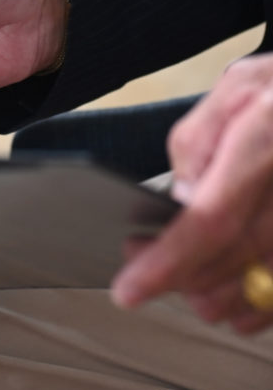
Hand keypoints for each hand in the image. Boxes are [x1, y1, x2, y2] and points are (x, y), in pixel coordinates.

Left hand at [111, 54, 272, 332]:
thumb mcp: (240, 86)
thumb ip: (200, 139)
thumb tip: (181, 195)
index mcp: (265, 143)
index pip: (211, 219)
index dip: (168, 261)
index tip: (130, 289)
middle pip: (237, 257)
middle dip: (183, 277)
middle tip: (141, 266)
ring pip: (267, 281)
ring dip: (222, 296)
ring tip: (187, 288)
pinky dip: (264, 303)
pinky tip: (239, 304)